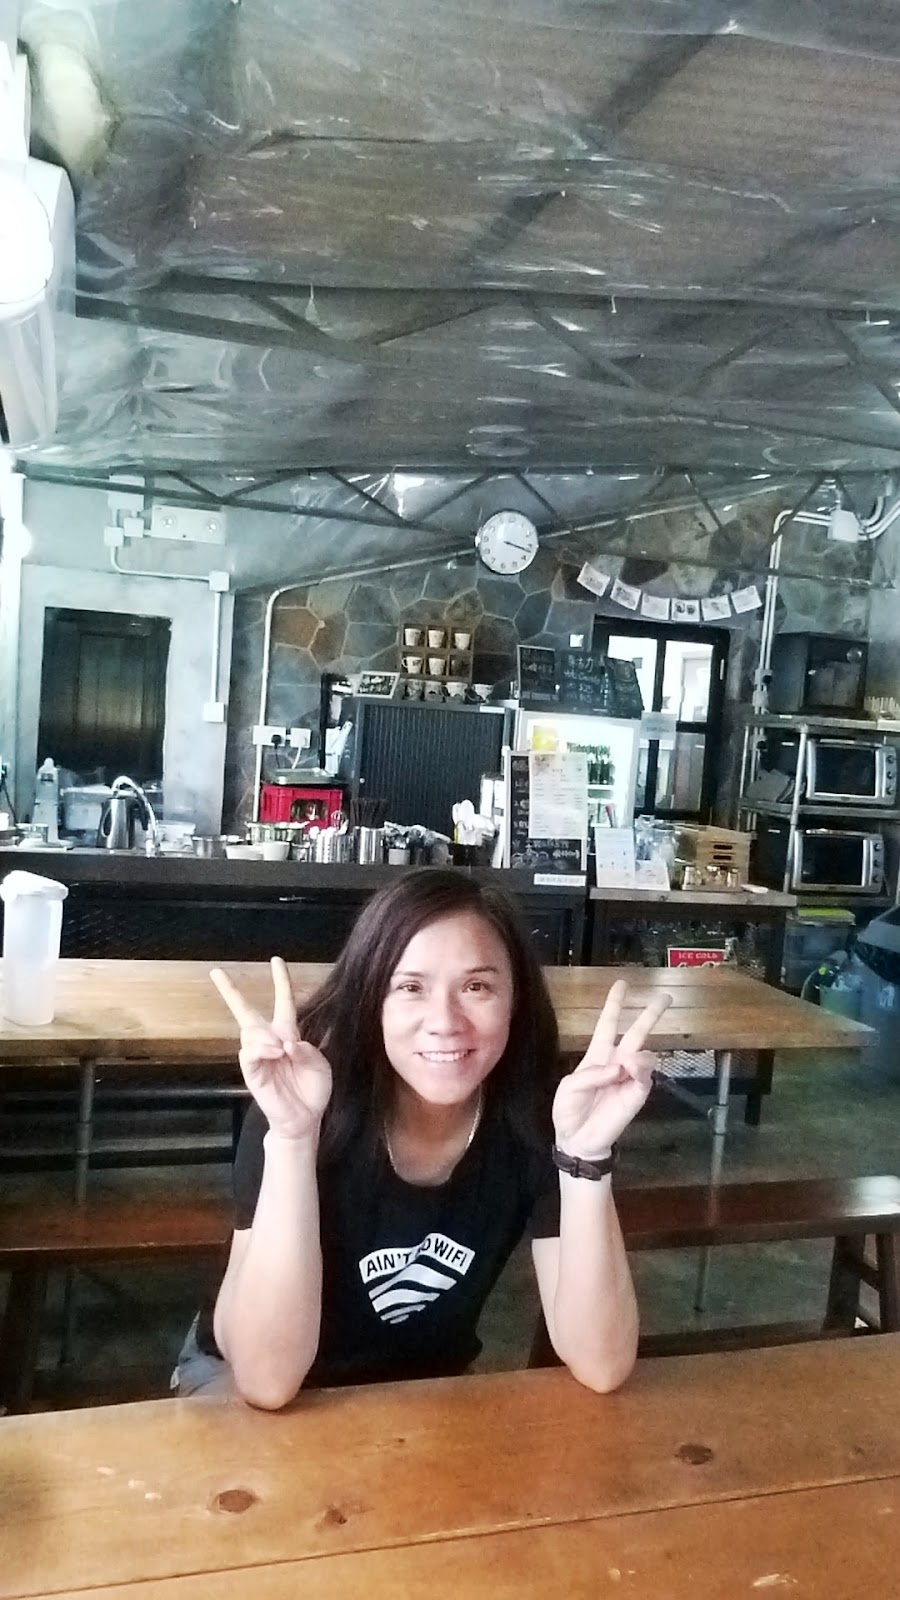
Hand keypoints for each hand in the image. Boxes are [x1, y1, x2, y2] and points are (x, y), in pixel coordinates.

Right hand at [210, 957, 331, 1142]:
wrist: (305, 1117)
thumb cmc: (312, 1089)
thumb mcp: (319, 1064)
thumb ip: (306, 1049)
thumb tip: (285, 1042)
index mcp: (288, 1034)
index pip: (283, 1001)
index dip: (281, 981)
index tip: (276, 961)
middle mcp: (269, 1041)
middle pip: (245, 1011)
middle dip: (230, 991)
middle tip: (216, 972)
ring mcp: (258, 1056)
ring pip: (250, 1031)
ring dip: (266, 1036)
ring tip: (281, 1050)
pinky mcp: (252, 1072)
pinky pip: (249, 1052)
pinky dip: (261, 1048)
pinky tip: (274, 1052)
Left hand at [552, 979, 671, 1159]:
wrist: (578, 1139)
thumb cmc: (569, 1111)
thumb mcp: (569, 1087)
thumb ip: (592, 1074)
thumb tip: (619, 1067)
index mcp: (597, 1055)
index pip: (608, 1024)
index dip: (614, 1004)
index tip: (622, 984)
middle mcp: (616, 1061)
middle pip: (637, 1032)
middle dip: (651, 1014)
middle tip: (666, 997)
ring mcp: (629, 1077)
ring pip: (645, 1054)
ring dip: (639, 1053)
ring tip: (627, 1064)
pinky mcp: (637, 1094)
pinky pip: (645, 1076)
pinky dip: (640, 1070)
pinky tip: (631, 1070)